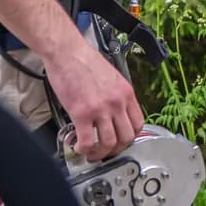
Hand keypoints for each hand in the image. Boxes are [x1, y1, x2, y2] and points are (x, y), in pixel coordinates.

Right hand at [45, 38, 143, 161]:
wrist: (67, 51)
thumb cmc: (84, 59)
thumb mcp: (111, 77)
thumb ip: (116, 96)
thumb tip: (113, 114)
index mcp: (126, 93)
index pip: (138, 124)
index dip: (129, 137)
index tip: (120, 141)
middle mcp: (117, 102)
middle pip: (126, 137)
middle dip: (116, 149)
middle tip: (105, 151)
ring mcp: (101, 109)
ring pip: (109, 143)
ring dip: (100, 153)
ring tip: (91, 153)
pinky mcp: (82, 113)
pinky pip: (87, 141)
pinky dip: (83, 149)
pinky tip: (78, 146)